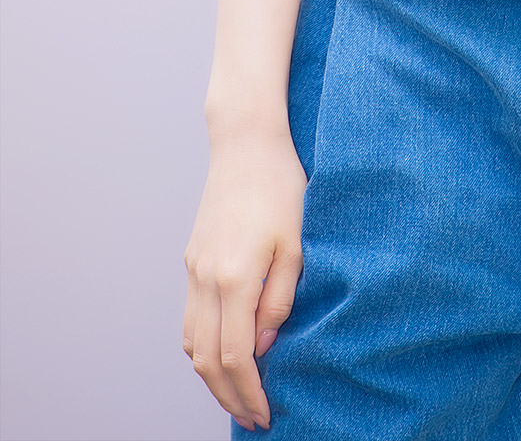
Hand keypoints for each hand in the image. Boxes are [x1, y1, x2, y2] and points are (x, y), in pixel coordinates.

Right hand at [183, 127, 307, 430]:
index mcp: (236, 277)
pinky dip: (201, 349)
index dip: (249, 393)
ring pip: (191, 344)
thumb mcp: (297, 243)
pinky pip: (189, 320)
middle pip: (206, 360)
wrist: (246, 142)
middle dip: (229, 397)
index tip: (267, 414)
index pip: (235, 356)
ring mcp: (194, 270)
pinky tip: (222, 357)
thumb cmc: (282, 186)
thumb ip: (280, 301)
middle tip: (254, 418)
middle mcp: (206, 279)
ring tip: (238, 397)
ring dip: (211, 379)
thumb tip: (263, 349)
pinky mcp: (191, 260)